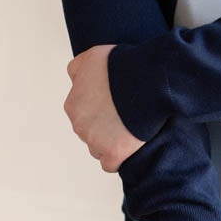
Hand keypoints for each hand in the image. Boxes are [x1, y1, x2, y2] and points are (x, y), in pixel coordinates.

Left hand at [64, 44, 143, 171]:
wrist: (147, 81)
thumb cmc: (122, 66)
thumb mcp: (91, 56)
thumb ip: (77, 69)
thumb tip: (75, 80)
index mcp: (73, 104)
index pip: (83, 114)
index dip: (101, 110)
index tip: (117, 106)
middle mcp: (79, 125)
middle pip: (91, 132)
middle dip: (106, 126)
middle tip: (126, 115)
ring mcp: (95, 142)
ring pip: (99, 149)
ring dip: (112, 142)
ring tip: (131, 129)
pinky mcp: (113, 154)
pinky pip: (111, 164)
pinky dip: (120, 158)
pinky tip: (130, 146)